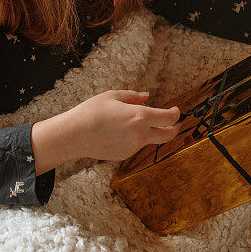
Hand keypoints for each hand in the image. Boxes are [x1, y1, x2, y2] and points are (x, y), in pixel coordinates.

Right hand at [63, 90, 180, 161]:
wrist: (74, 135)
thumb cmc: (92, 112)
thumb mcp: (112, 96)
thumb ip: (133, 96)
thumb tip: (146, 97)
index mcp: (140, 117)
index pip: (168, 118)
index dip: (176, 113)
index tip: (176, 110)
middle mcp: (140, 135)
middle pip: (168, 135)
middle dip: (175, 129)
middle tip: (176, 124)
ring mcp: (133, 147)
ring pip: (149, 140)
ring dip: (150, 132)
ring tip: (131, 122)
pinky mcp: (124, 155)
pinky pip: (135, 145)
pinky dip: (133, 138)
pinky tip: (117, 132)